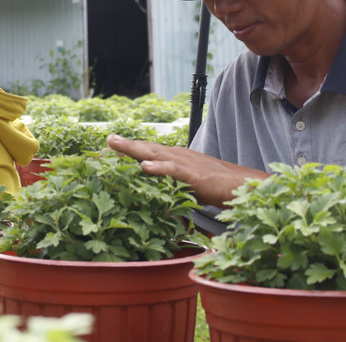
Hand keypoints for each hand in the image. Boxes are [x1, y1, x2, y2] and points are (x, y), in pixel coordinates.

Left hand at [106, 135, 267, 206]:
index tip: (104, 151)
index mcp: (174, 159)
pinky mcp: (195, 175)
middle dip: (123, 145)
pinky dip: (159, 167)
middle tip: (102, 141)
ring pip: (155, 153)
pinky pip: (174, 170)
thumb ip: (171, 191)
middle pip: (145, 148)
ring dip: (132, 148)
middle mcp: (177, 156)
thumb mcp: (188, 189)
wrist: (243, 186)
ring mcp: (185, 163)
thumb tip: (156, 202)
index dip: (126, 151)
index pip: (146, 152)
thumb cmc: (217, 189)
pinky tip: (144, 166)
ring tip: (113, 143)